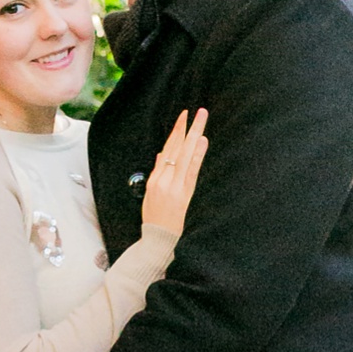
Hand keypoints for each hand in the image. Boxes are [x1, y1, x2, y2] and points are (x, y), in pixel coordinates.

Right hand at [141, 109, 208, 237]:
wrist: (157, 239)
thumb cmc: (155, 219)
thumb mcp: (150, 195)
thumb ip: (157, 173)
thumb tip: (162, 155)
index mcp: (154, 179)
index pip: (167, 150)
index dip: (176, 132)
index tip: (183, 118)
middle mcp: (163, 179)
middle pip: (175, 148)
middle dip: (185, 127)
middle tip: (195, 111)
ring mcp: (174, 186)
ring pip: (184, 154)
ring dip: (193, 135)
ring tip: (201, 119)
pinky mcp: (183, 194)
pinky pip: (191, 170)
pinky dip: (197, 155)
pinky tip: (202, 142)